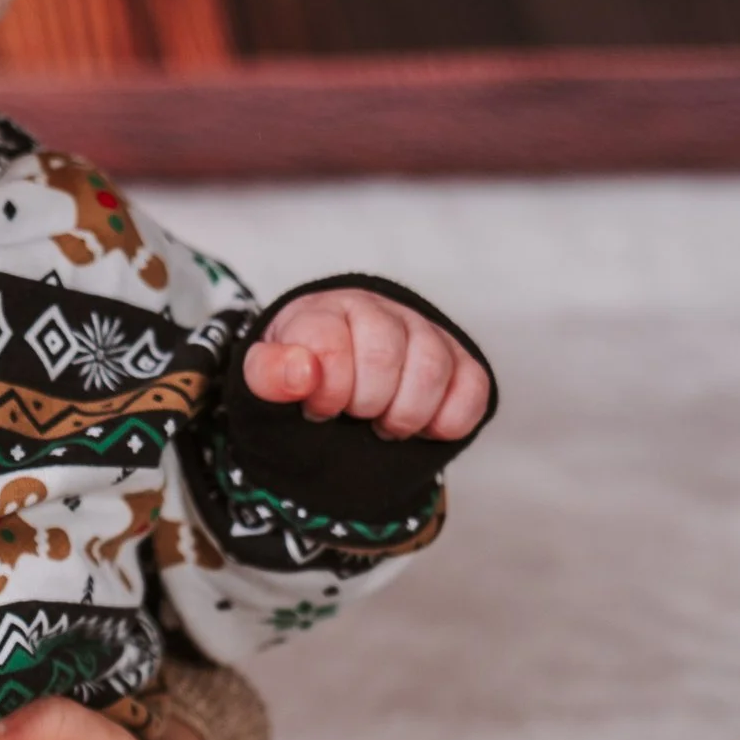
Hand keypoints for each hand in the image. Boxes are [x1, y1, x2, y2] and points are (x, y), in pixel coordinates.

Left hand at [243, 287, 488, 441]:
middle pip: (383, 356)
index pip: (328, 343)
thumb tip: (301, 372)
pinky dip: (448, 421)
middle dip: (364, 403)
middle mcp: (378, 310)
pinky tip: (422, 429)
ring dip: (405, 414)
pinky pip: (472, 388)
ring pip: (431, 369)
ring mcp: (423, 332)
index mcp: (325, 310)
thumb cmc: (303, 378)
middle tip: (353, 415)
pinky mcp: (460, 359)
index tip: (318, 408)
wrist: (338, 378)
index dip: (325, 391)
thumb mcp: (267, 377)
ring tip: (383, 424)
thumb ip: (268, 374)